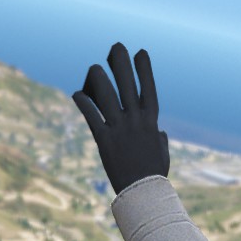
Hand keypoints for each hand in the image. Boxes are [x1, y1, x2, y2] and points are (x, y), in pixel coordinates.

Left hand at [74, 43, 169, 194]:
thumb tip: (160, 133)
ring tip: (94, 68)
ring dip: (99, 79)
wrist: (143, 193)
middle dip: (122, 64)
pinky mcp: (104, 140)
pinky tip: (77, 94)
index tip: (141, 52)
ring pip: (107, 96)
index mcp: (151, 122)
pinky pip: (92, 116)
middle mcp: (136, 121)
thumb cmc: (154, 176)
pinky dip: (84, 103)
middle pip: (128, 85)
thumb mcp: (162, 154)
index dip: (144, 69)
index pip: (148, 89)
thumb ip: (160, 139)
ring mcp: (120, 129)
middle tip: (116, 47)